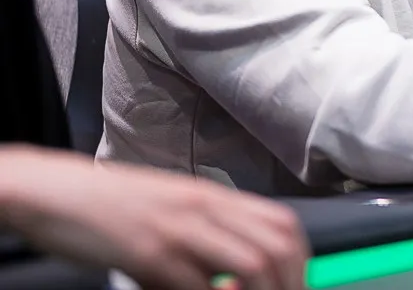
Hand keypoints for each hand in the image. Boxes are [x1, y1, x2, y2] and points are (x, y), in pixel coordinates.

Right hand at [0, 146, 308, 289]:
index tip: (297, 286)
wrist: (55, 189)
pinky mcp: (148, 251)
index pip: (282, 224)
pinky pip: (197, 287)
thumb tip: (234, 277)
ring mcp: (179, 228)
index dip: (300, 262)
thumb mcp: (171, 210)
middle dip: (289, 285)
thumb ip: (206, 233)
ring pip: (250, 266)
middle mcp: (204, 207)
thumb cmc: (111, 204)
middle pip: (275, 248)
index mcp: (213, 196)